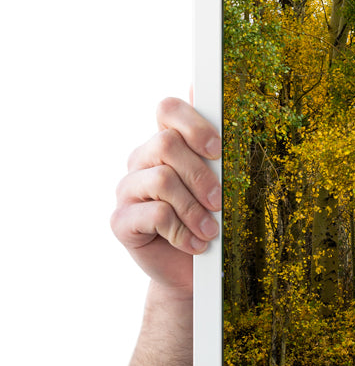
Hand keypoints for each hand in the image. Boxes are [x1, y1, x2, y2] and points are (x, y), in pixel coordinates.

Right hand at [110, 97, 221, 298]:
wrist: (193, 270)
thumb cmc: (211, 219)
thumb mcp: (221, 182)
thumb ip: (216, 146)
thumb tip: (212, 95)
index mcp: (166, 143)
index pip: (167, 109)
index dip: (193, 124)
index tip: (218, 150)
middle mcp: (141, 160)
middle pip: (167, 144)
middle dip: (201, 174)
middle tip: (221, 200)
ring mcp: (128, 190)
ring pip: (162, 179)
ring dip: (194, 207)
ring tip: (211, 230)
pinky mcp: (121, 221)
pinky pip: (154, 214)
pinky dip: (182, 230)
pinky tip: (195, 243)